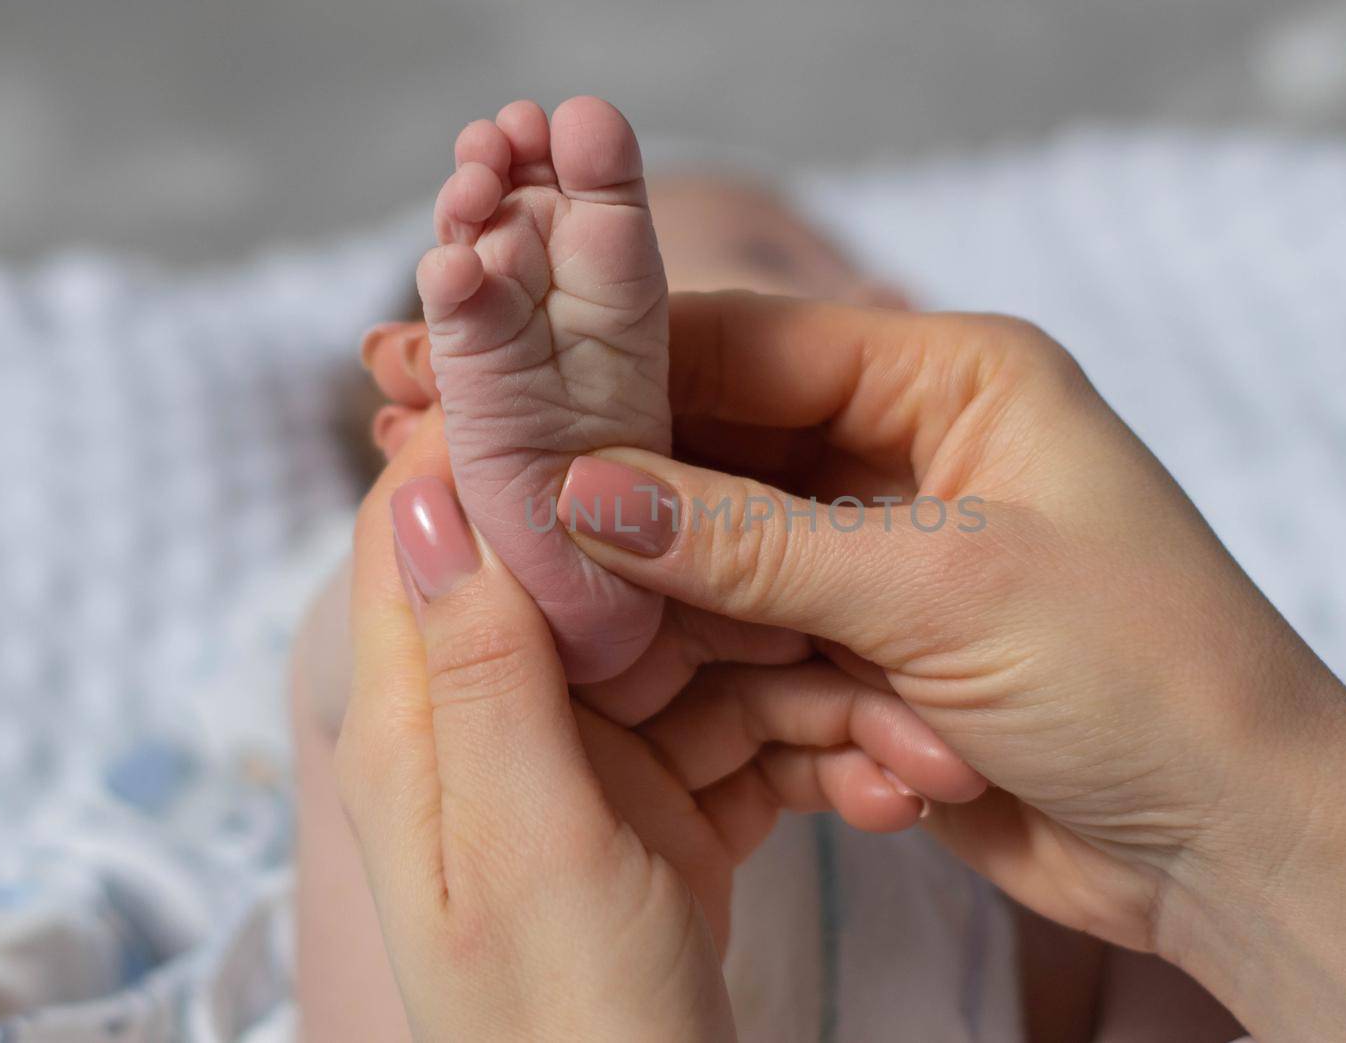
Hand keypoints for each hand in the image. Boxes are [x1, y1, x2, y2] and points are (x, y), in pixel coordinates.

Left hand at [335, 410, 981, 1039]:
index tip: (630, 369)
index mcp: (428, 718)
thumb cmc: (561, 1025)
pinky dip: (827, 752)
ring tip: (922, 734)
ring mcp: (596, 763)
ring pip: (709, 654)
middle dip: (737, 576)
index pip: (446, 523)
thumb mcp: (520, 842)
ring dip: (816, 683)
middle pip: (610, 577)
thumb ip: (477, 667)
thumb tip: (423, 486)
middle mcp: (506, 721)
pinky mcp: (672, 807)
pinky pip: (753, 734)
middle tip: (847, 564)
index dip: (526, 440)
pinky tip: (902, 780)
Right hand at [537, 292, 1345, 1040]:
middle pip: (725, 453)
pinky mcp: (882, 654)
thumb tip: (579, 494)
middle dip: (636, 507)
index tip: (495, 398)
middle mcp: (916, 453)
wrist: (1244, 845)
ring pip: (735, 565)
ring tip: (645, 673)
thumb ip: (750, 541)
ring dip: (715, 631)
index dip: (617, 374)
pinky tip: (858, 767)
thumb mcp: (944, 588)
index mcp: (955, 379)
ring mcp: (895, 558)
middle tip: (509, 527)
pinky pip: (775, 654)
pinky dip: (779, 708)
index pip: (748, 346)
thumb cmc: (1150, 678)